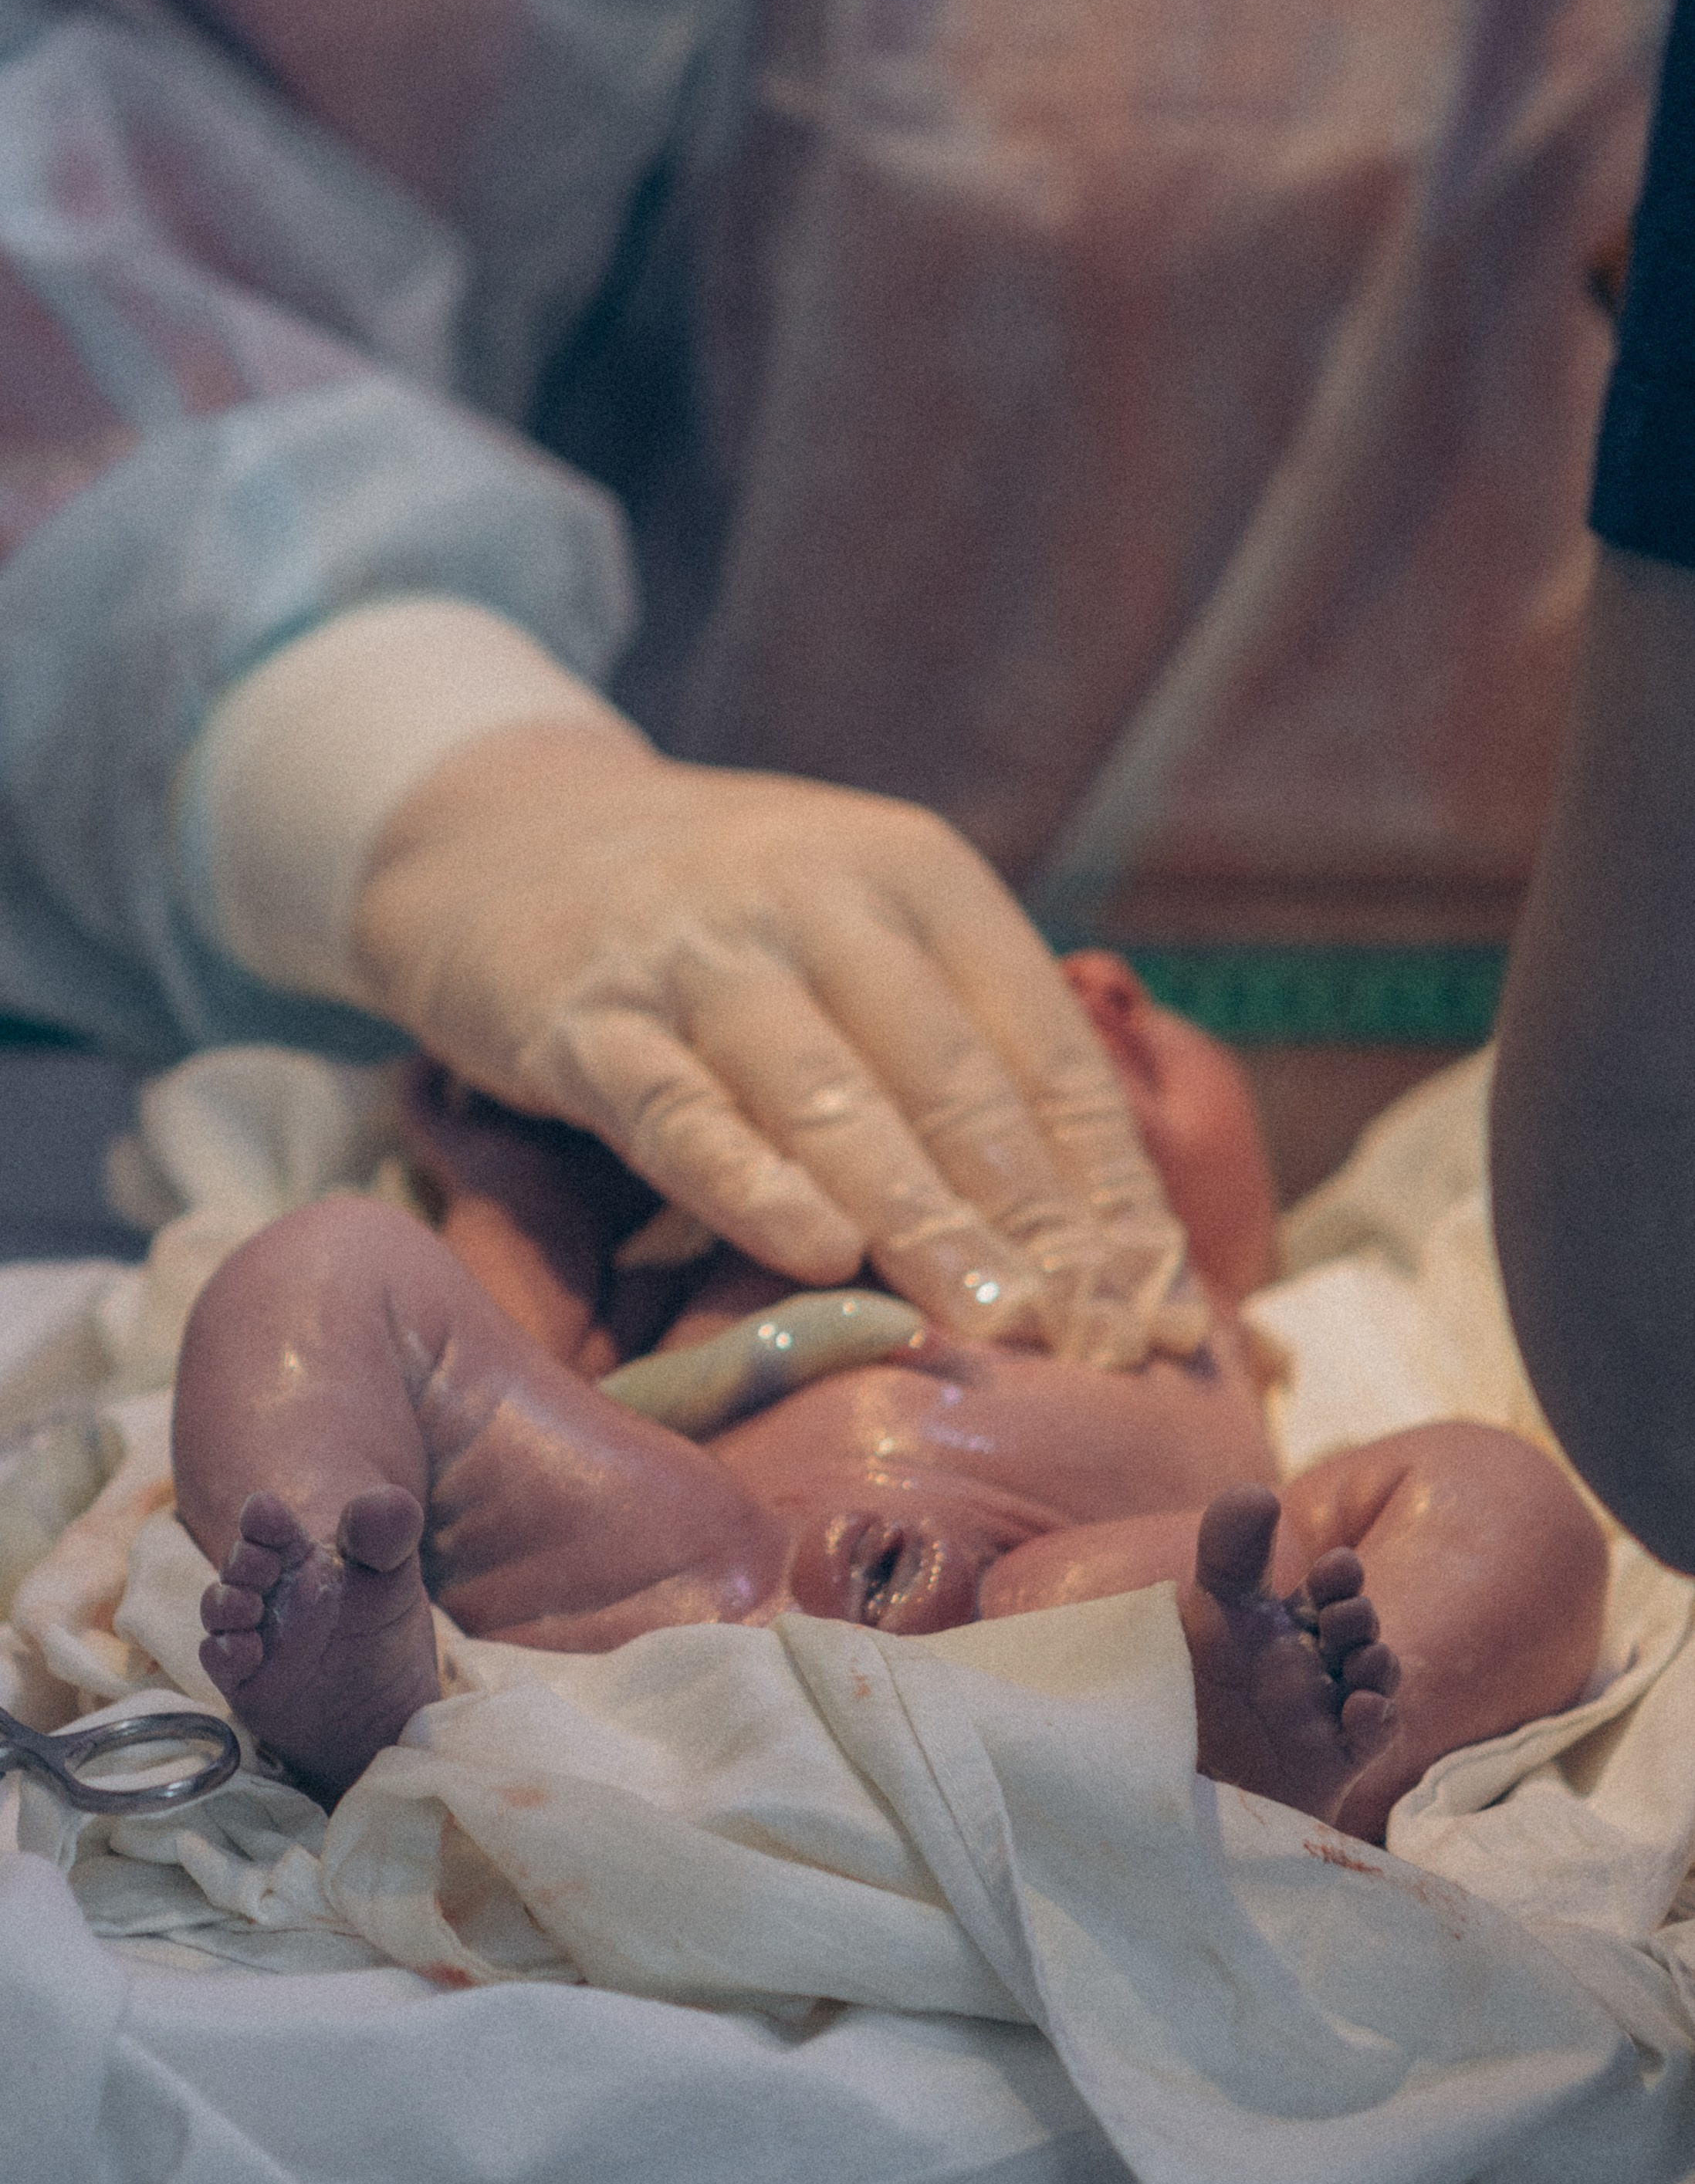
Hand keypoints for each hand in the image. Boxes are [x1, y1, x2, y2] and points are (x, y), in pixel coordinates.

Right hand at [353, 720, 1204, 1362]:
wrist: (502, 833)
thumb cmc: (727, 930)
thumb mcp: (861, 938)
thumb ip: (961, 1054)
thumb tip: (1107, 1244)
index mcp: (920, 876)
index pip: (1045, 1052)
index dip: (1111, 1192)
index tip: (1159, 1314)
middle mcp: (822, 894)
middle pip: (956, 1082)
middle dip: (1040, 1227)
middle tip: (1101, 1350)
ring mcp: (700, 951)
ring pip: (832, 1099)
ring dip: (923, 1221)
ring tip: (997, 1330)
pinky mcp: (585, 1014)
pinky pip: (680, 1111)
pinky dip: (750, 1184)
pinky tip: (819, 1258)